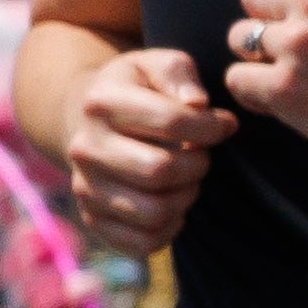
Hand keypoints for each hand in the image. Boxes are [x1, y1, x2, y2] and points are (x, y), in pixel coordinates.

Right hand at [59, 44, 233, 255]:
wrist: (89, 120)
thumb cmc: (139, 90)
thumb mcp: (156, 64)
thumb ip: (179, 73)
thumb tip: (196, 103)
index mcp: (101, 102)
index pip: (172, 121)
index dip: (212, 126)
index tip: (223, 125)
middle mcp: (84, 147)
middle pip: (160, 171)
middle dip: (198, 164)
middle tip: (201, 155)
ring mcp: (84, 187)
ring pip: (153, 211)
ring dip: (186, 197)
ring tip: (188, 178)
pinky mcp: (93, 219)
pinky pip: (140, 243)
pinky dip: (169, 229)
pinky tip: (174, 204)